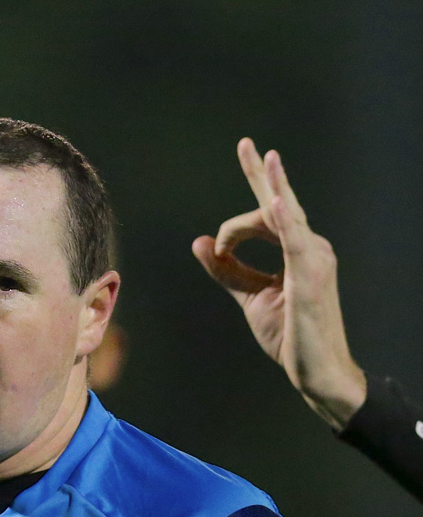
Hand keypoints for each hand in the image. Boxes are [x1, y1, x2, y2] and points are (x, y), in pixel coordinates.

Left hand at [192, 138, 365, 429]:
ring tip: (265, 158)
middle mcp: (310, 250)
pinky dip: (285, 222)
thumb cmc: (289, 335)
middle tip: (246, 144)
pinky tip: (275, 203)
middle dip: (263, 173)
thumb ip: (227, 269)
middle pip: (281, 205)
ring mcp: (314, 262)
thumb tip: (199, 242)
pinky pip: (296, 244)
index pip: (268, 216)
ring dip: (274, 187)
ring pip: (288, 217)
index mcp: (297, 251)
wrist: (316, 372)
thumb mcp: (250, 297)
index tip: (221, 245)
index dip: (240, 217)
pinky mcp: (310, 280)